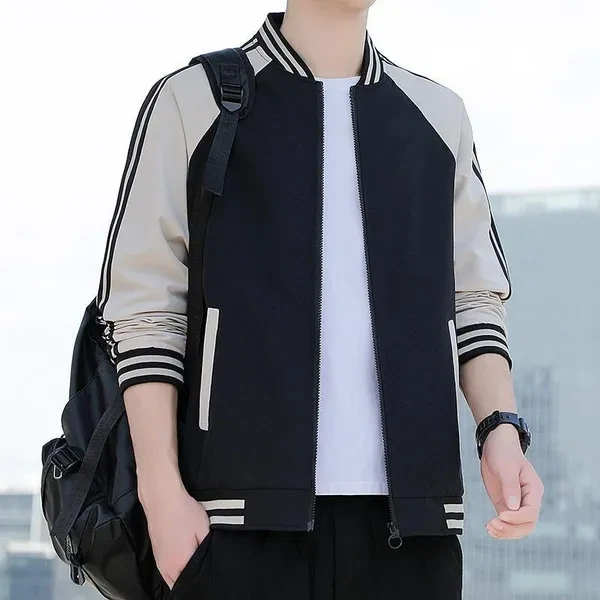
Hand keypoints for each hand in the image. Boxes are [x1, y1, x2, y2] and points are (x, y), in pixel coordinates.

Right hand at [139, 471, 209, 589]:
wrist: (162, 498)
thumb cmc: (183, 512)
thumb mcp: (204, 530)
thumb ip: (207, 551)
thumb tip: (210, 565)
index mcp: (179, 565)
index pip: (191, 587)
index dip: (201, 583)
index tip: (208, 578)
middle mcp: (166, 568)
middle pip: (181, 586)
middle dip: (192, 581)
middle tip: (202, 569)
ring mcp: (159, 562)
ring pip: (173, 579)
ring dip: (183, 574)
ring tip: (194, 561)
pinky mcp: (157, 554)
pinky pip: (167, 570)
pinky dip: (176, 568)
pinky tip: (184, 555)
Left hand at [480, 424, 543, 539]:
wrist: (496, 445)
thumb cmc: (504, 452)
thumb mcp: (506, 467)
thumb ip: (510, 487)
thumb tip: (513, 507)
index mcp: (534, 490)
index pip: (531, 512)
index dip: (517, 518)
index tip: (501, 515)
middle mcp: (528, 500)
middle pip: (527, 524)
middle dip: (511, 529)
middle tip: (493, 524)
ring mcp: (517, 504)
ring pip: (518, 527)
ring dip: (505, 532)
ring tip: (490, 527)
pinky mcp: (505, 504)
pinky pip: (507, 522)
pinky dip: (500, 529)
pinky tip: (490, 528)